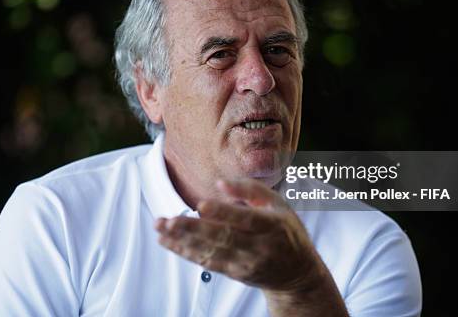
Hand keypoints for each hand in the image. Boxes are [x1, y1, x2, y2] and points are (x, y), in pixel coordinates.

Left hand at [154, 179, 347, 315]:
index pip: (246, 219)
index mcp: (271, 225)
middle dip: (192, 229)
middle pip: (223, 238)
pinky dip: (186, 252)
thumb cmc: (284, 230)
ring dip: (182, 241)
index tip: (201, 205)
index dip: (223, 212)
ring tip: (160, 228)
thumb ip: (249, 189)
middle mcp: (259, 246)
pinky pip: (207, 263)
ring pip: (211, 253)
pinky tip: (168, 242)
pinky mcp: (235, 273)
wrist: (297, 272)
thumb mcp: (277, 203)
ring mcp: (246, 263)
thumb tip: (220, 182)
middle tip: (167, 221)